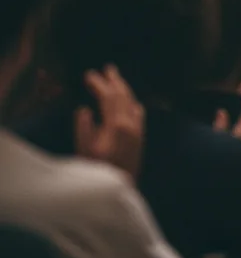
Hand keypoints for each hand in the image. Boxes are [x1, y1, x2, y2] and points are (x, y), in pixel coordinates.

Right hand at [74, 66, 144, 180]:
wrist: (121, 189)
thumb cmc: (97, 171)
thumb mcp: (84, 151)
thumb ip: (83, 128)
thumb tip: (84, 109)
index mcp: (117, 125)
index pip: (108, 97)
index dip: (99, 84)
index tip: (89, 74)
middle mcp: (131, 124)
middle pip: (123, 95)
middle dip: (115, 81)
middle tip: (107, 68)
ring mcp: (138, 130)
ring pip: (132, 102)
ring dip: (124, 89)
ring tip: (116, 79)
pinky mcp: (141, 137)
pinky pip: (138, 113)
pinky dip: (132, 102)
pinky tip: (129, 101)